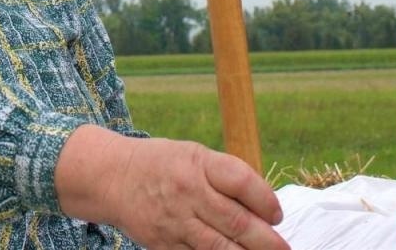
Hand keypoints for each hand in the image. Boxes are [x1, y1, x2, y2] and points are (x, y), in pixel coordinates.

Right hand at [114, 139, 288, 249]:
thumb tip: (264, 208)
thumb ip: (225, 177)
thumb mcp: (193, 155)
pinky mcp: (163, 245)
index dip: (266, 201)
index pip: (241, 182)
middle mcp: (187, 192)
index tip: (276, 214)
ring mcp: (174, 221)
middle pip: (236, 221)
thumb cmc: (162, 164)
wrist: (111, 177)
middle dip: (267, 241)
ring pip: (220, 248)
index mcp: (197, 163)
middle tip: (284, 248)